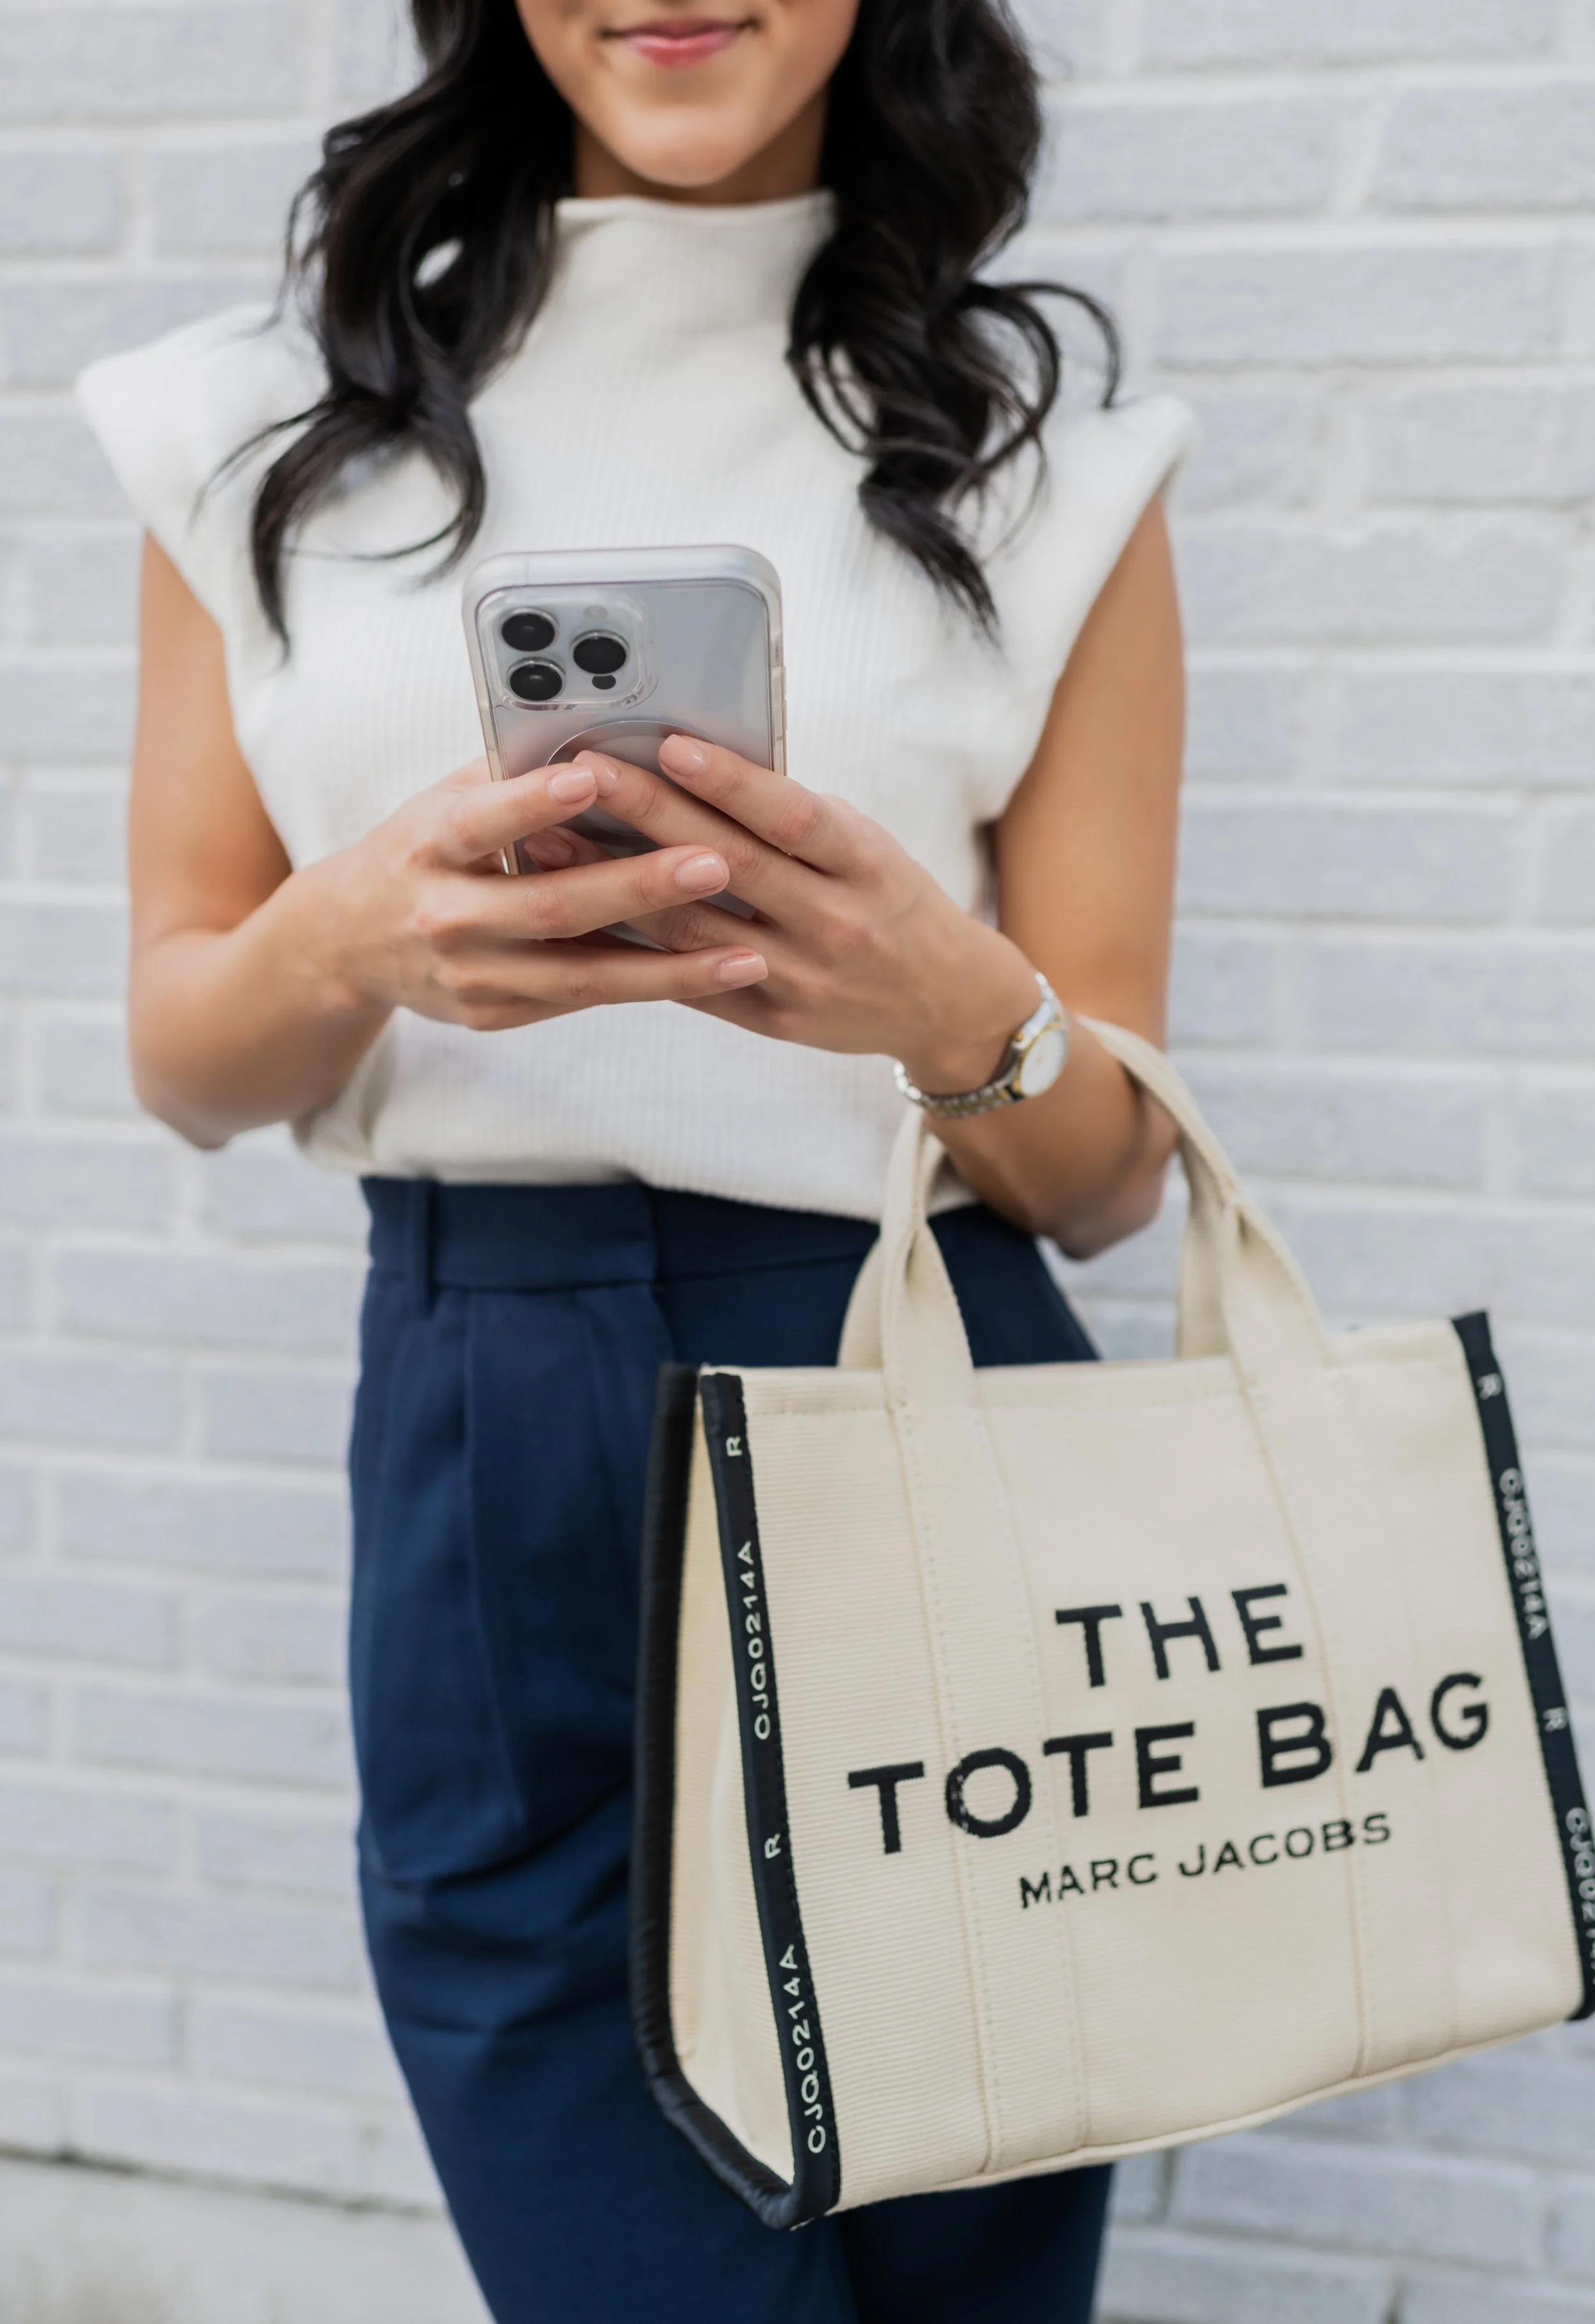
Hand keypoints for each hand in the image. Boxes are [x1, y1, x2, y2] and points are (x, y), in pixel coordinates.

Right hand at [312, 756, 770, 1031]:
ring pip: (581, 977)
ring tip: (747, 956)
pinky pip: (583, 1001)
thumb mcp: (444, 799)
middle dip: (637, 887)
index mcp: (428, 845)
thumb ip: (513, 773)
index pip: (481, 821)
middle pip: (550, 907)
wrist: (348, 941)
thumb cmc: (422, 848)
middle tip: (714, 863)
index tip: (592, 776)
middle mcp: (445, 916)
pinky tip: (712, 976)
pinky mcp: (495, 1015)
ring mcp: (471, 977)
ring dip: (671, 968)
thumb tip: (606, 726)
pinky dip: (649, 986)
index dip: (535, 801)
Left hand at [569, 737, 1042, 1089]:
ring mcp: (802, 978)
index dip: (729, 781)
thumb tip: (698, 766)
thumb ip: (795, 821)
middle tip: (583, 771)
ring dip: (618, 883)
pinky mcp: (774, 1020)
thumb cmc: (893, 901)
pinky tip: (582, 915)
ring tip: (551, 841)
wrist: (943, 1002)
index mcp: (865, 864)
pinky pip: (693, 981)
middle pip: (731, 865)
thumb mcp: (867, 848)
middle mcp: (835, 922)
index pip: (791, 817)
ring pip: (696, 929)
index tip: (668, 742)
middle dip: (651, 813)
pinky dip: (636, 948)